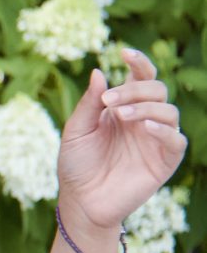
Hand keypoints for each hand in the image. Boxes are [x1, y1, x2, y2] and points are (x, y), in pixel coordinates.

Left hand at [57, 49, 186, 230]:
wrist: (80, 201)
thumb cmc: (76, 164)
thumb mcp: (76, 130)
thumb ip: (89, 103)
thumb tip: (99, 71)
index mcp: (122, 108)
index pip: (141, 78)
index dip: (138, 62)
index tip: (123, 52)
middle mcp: (142, 120)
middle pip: (156, 89)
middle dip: (135, 88)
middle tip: (109, 100)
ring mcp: (154, 140)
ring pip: (169, 111)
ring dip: (146, 106)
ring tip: (122, 115)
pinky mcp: (163, 161)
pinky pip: (176, 140)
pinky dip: (164, 130)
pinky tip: (145, 126)